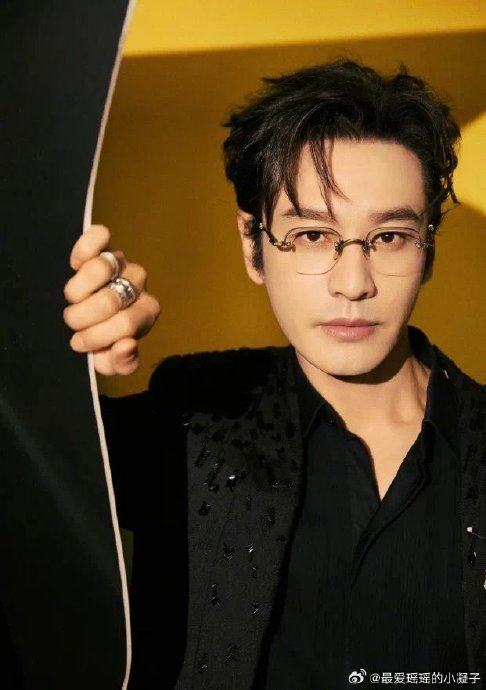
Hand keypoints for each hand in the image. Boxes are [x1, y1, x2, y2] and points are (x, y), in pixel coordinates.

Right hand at [63, 225, 159, 375]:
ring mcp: (123, 261)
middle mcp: (140, 283)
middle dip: (82, 319)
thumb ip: (122, 363)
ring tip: (74, 301)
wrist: (91, 311)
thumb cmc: (104, 336)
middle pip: (108, 300)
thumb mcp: (111, 358)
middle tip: (75, 325)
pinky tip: (75, 266)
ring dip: (76, 291)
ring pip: (99, 269)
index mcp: (148, 311)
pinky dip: (83, 249)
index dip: (97, 337)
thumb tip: (126, 346)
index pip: (126, 325)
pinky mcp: (105, 244)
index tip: (79, 342)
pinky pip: (98, 237)